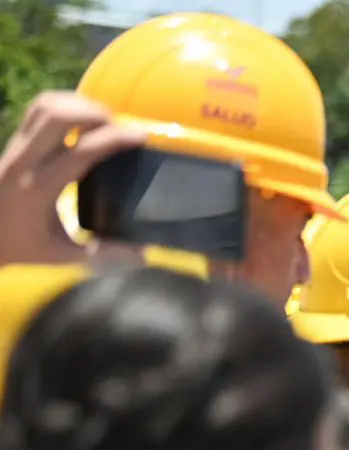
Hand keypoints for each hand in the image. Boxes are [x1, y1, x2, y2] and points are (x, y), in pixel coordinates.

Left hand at [0, 93, 144, 267]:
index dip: (115, 138)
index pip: (82, 151)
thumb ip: (105, 254)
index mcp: (40, 189)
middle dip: (95, 112)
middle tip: (118, 126)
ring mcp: (15, 148)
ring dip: (78, 104)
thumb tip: (145, 253)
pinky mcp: (13, 142)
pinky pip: (37, 110)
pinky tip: (81, 118)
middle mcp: (25, 162)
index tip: (141, 136)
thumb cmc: (23, 248)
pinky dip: (63, 105)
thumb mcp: (64, 256)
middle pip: (59, 116)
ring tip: (101, 119)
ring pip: (46, 106)